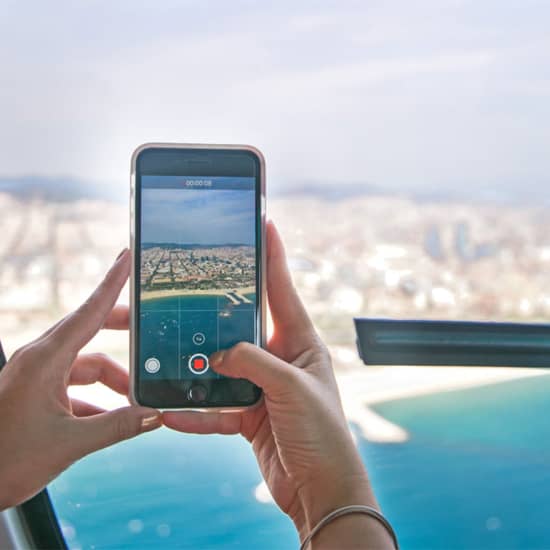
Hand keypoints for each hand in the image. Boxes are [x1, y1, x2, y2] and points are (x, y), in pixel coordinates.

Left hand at [0, 250, 160, 509]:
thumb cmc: (5, 461)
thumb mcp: (68, 444)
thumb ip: (117, 426)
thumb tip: (154, 415)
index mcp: (45, 360)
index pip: (90, 312)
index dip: (113, 282)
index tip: (127, 257)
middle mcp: (40, 360)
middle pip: (91, 331)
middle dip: (123, 332)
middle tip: (150, 330)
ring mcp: (37, 376)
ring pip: (86, 364)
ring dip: (113, 379)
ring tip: (135, 399)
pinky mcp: (36, 392)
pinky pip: (75, 385)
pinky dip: (97, 398)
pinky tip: (112, 417)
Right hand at [163, 223, 393, 547]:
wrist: (322, 489)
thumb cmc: (324, 433)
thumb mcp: (292, 388)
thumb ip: (254, 363)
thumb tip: (218, 356)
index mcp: (301, 342)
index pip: (283, 289)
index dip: (273, 255)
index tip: (263, 222)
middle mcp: (281, 359)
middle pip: (242, 326)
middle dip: (217, 312)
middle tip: (191, 289)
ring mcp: (262, 387)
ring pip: (221, 367)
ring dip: (197, 368)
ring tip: (169, 355)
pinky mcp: (248, 415)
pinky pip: (214, 409)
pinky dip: (195, 412)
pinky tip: (172, 411)